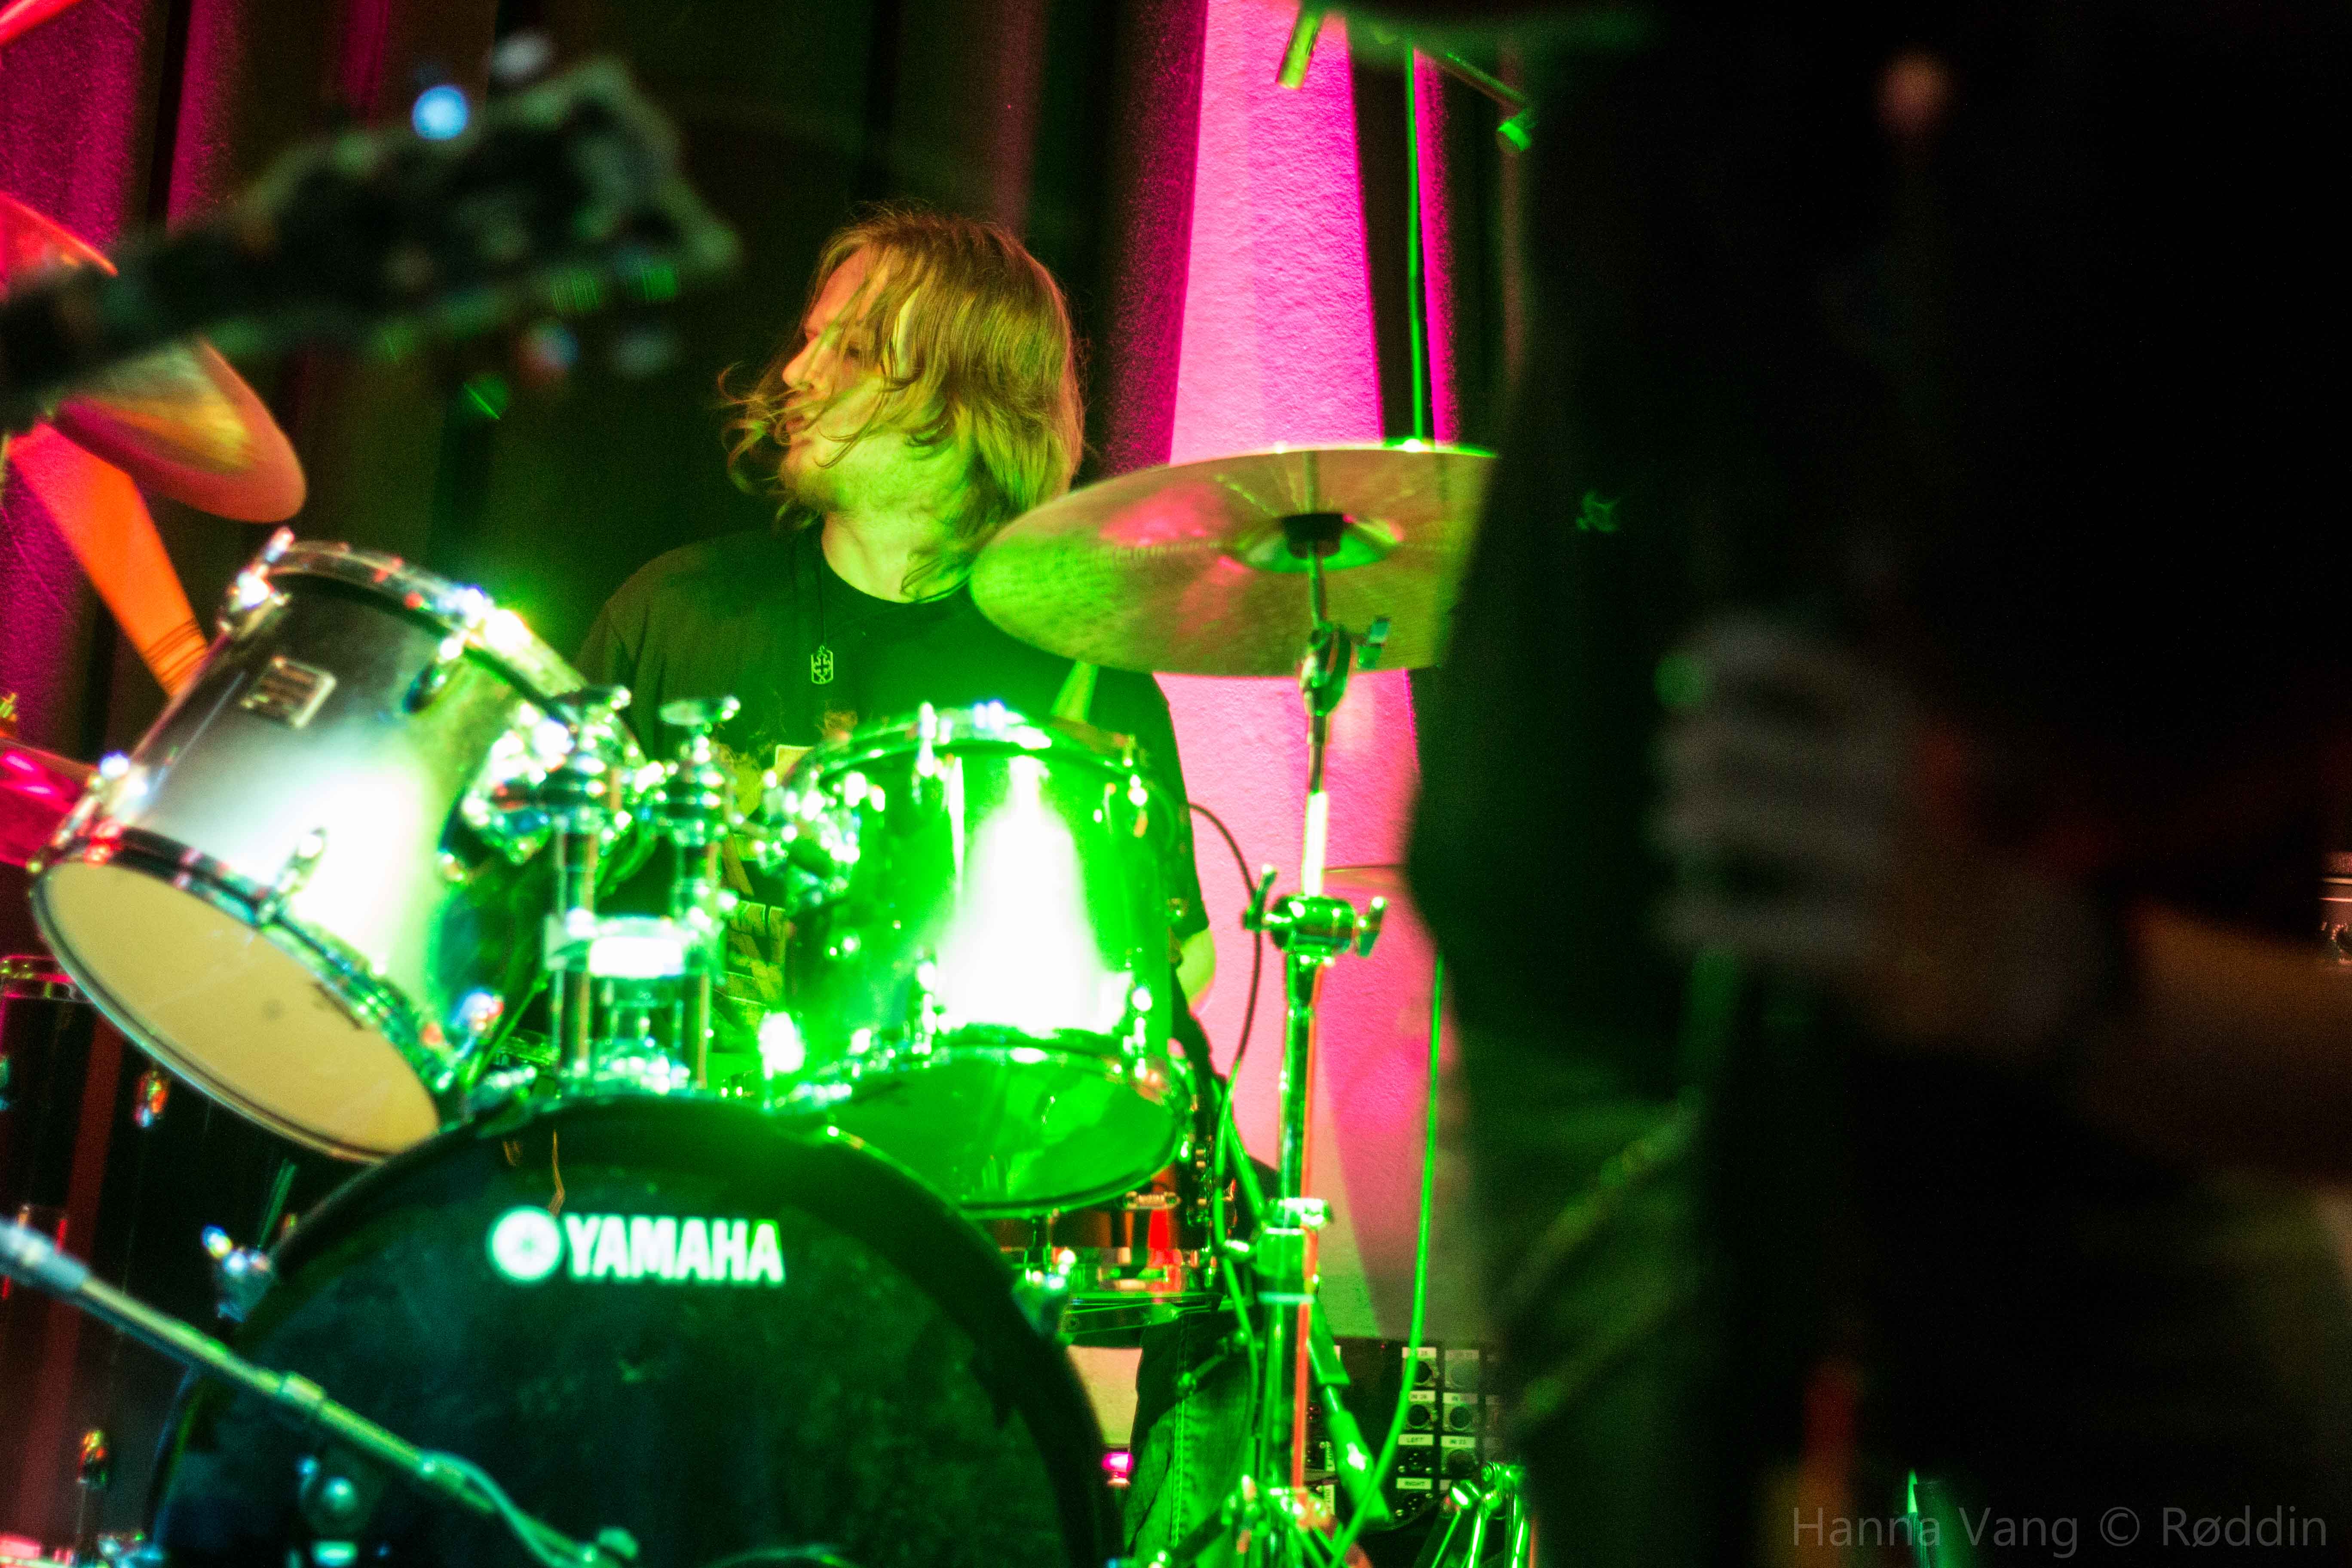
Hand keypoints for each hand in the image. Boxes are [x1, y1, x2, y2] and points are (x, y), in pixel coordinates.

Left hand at [1654, 616, 2117, 1055]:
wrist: (1990, 946)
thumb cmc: (1894, 830)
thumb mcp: (1871, 750)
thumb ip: (1792, 700)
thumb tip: (1683, 659)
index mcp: (1888, 716)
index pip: (1777, 657)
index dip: (1711, 661)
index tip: (1687, 679)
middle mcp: (1883, 778)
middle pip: (1725, 740)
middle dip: (1684, 750)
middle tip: (1675, 763)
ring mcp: (1874, 859)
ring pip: (1727, 816)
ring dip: (1678, 818)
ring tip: (1669, 826)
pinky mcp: (1858, 941)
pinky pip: (1743, 920)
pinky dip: (1693, 917)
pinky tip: (1674, 920)